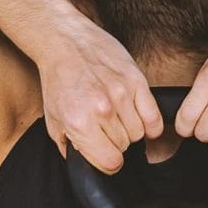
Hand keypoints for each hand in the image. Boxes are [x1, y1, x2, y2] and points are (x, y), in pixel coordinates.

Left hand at [37, 21, 162, 173]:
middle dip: (116, 142)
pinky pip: (154, 117)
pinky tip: (140, 119)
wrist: (65, 42)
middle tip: (105, 129)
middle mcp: (102, 111)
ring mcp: (122, 94)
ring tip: (118, 118)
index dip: (108, 162)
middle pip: (125, 147)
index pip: (111, 163)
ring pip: (140, 133)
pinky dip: (150, 123)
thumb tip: (85, 165)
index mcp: (80, 124)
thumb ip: (69, 147)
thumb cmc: (58, 80)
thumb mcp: (53, 120)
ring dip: (130, 130)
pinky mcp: (136, 80)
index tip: (105, 154)